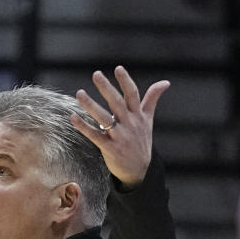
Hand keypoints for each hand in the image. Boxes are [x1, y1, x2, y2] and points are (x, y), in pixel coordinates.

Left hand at [70, 66, 168, 187]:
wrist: (140, 170)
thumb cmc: (141, 141)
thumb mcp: (148, 120)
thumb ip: (152, 99)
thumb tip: (165, 82)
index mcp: (138, 116)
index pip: (133, 95)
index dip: (125, 81)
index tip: (118, 68)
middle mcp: (129, 124)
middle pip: (117, 103)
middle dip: (106, 88)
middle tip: (96, 74)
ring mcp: (120, 136)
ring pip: (104, 118)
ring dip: (91, 105)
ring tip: (79, 93)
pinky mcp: (110, 148)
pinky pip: (95, 135)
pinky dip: (83, 127)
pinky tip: (73, 117)